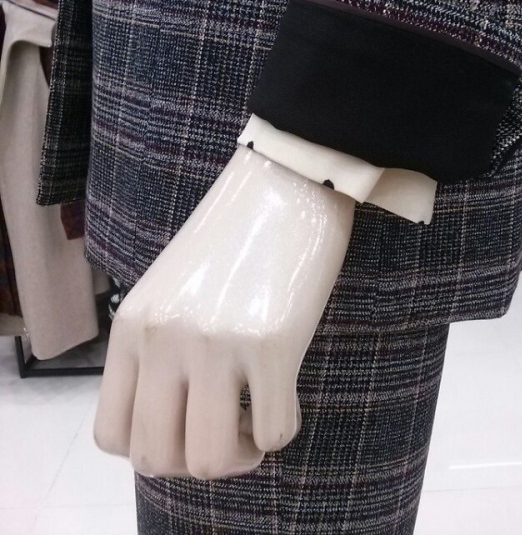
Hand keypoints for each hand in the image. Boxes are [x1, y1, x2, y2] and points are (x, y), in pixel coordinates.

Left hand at [93, 145, 354, 479]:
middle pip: (157, 459)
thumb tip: (177, 419)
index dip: (153, 449)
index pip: (112, 435)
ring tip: (255, 421)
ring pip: (210, 460)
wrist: (283, 181)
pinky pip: (273, 433)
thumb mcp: (172, 290)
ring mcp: (215, 342)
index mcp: (133, 326)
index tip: (189, 426)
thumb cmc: (233, 235)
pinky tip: (286, 393)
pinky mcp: (271, 341)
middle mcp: (164, 338)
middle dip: (195, 462)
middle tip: (227, 431)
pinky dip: (281, 429)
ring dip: (239, 456)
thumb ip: (159, 348)